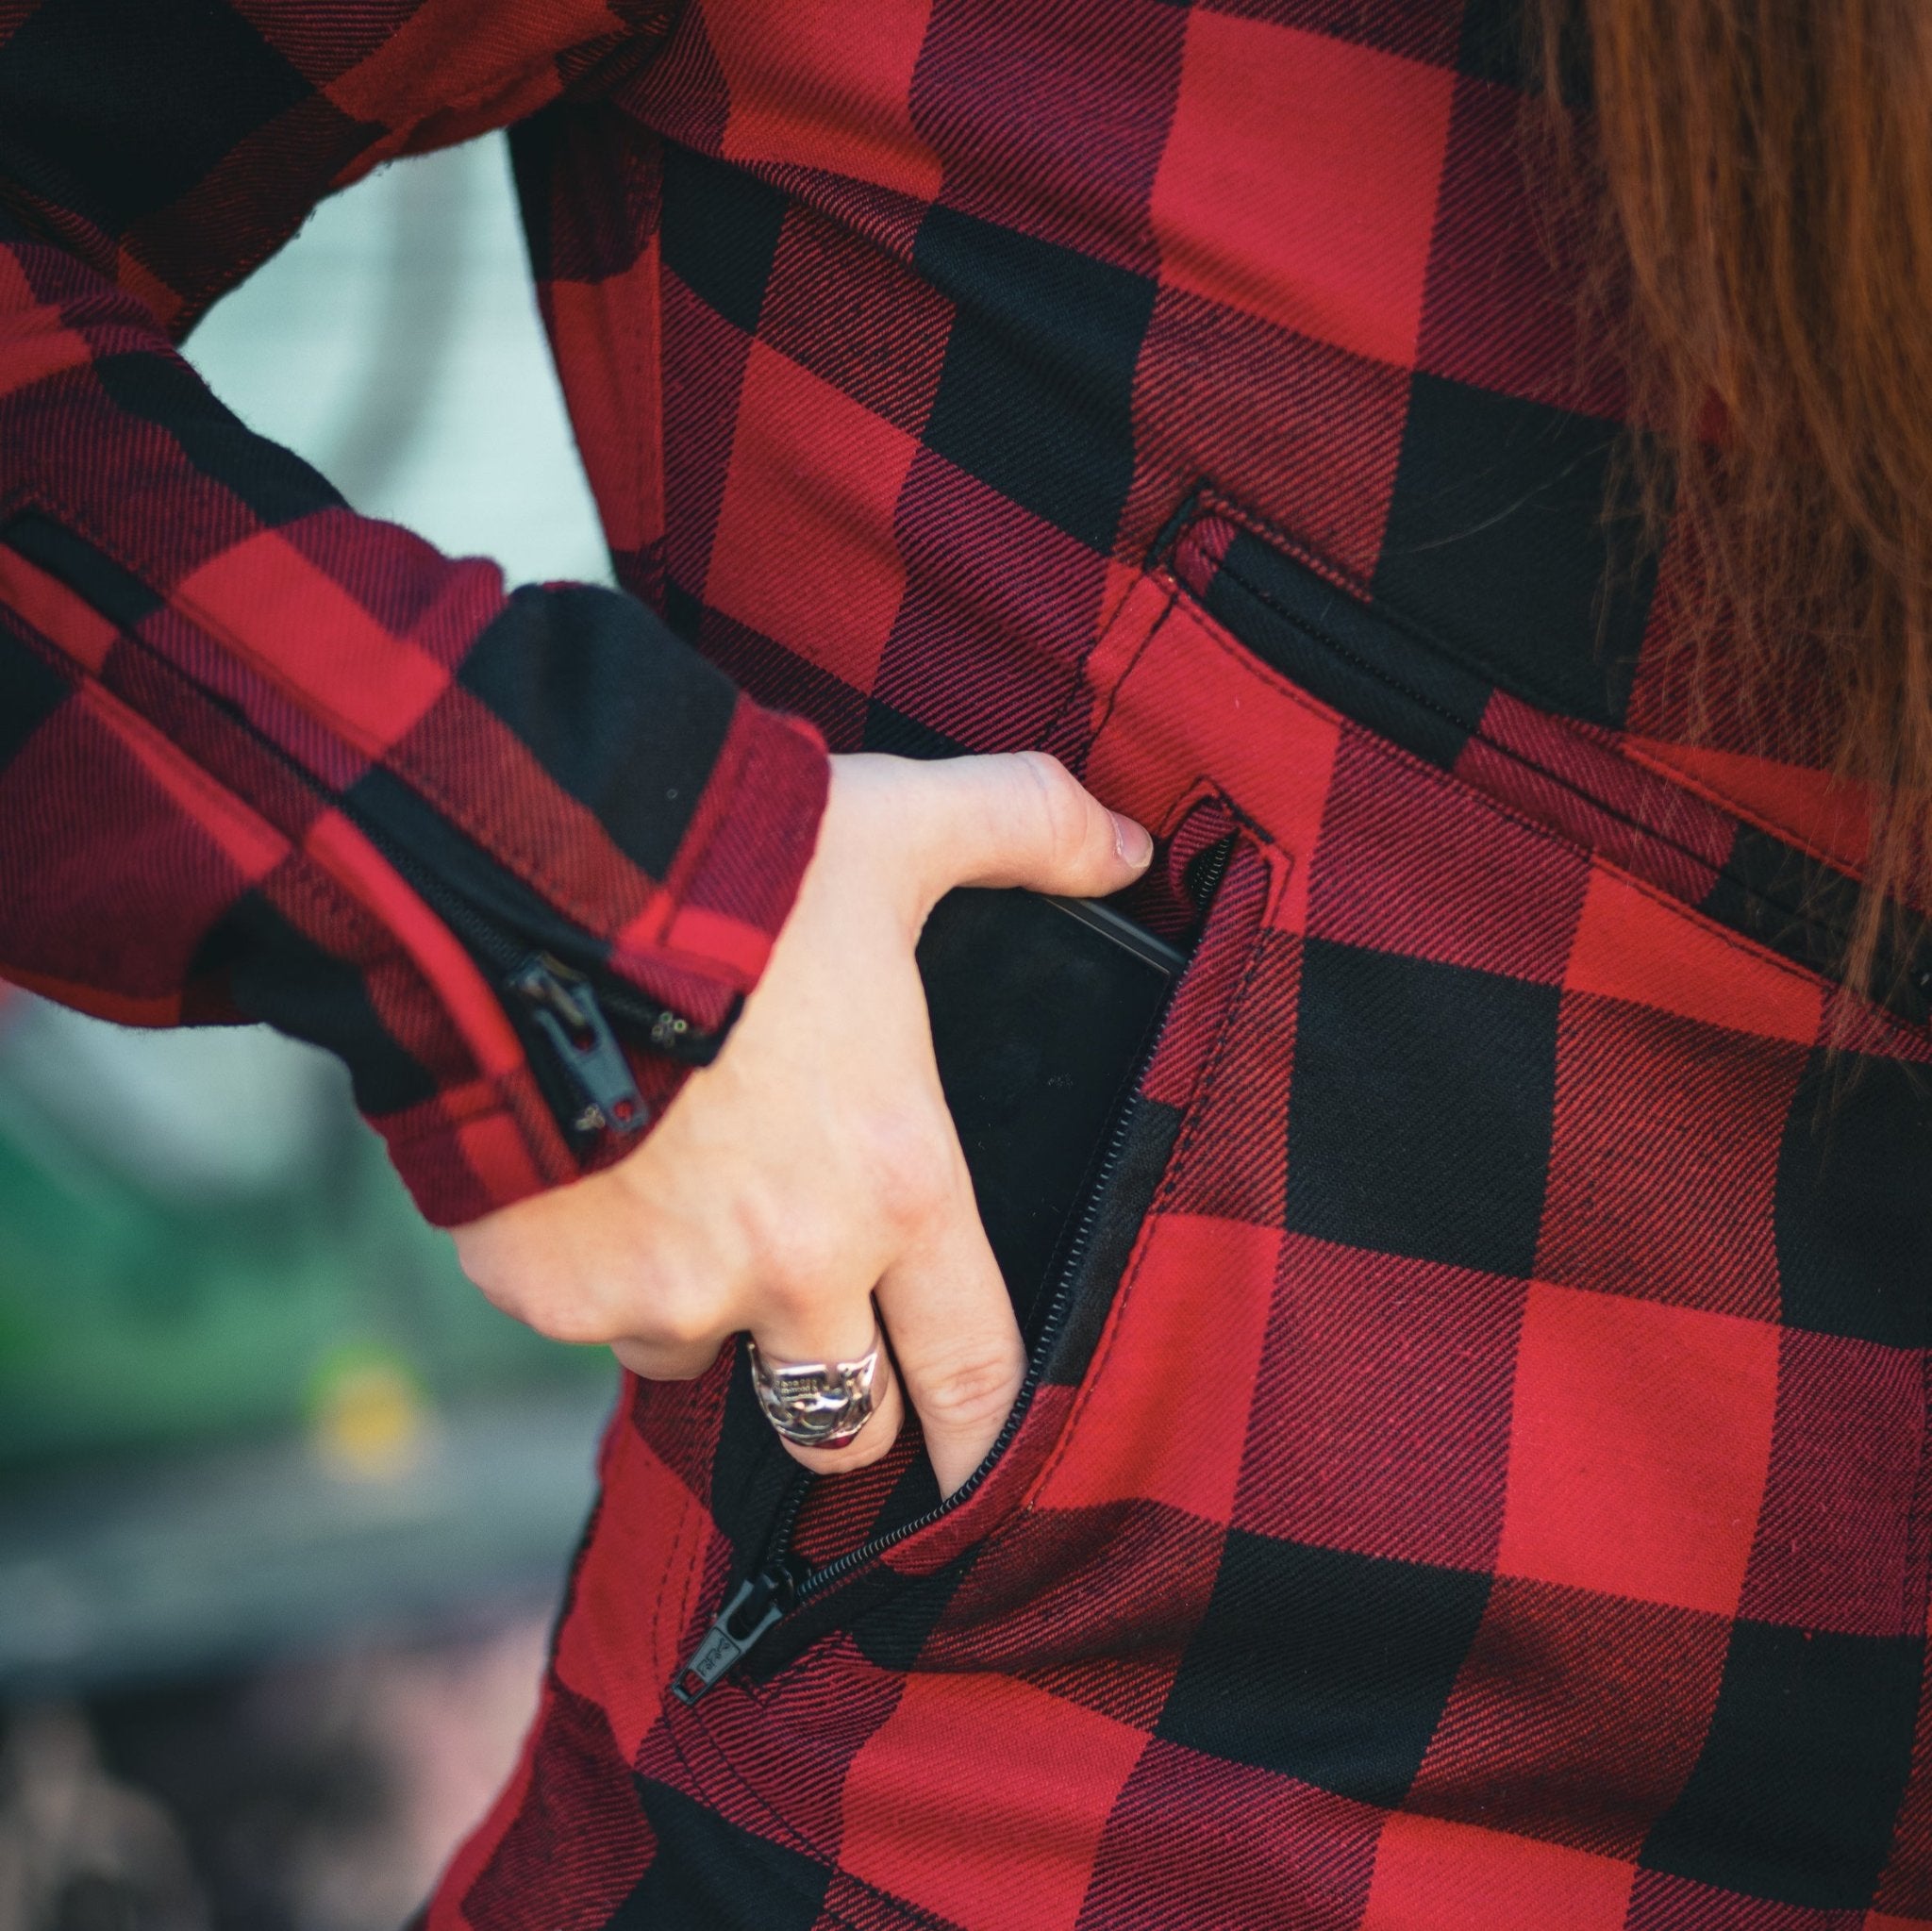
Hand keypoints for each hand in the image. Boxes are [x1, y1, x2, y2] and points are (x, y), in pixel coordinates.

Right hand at [451, 752, 1152, 1494]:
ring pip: (700, 1356)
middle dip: (842, 1400)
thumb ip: (1026, 829)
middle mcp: (795, 1269)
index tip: (987, 1483)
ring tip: (681, 1199)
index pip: (977, 1369)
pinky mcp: (552, 1293)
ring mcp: (665, 1294)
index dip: (989, 1439)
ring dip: (704, 1310)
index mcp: (898, 1184)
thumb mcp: (902, 827)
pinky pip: (588, 1313)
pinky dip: (594, 1269)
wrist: (529, 890)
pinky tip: (585, 1174)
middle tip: (823, 1338)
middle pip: (840, 1414)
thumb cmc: (734, 868)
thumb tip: (1126, 843)